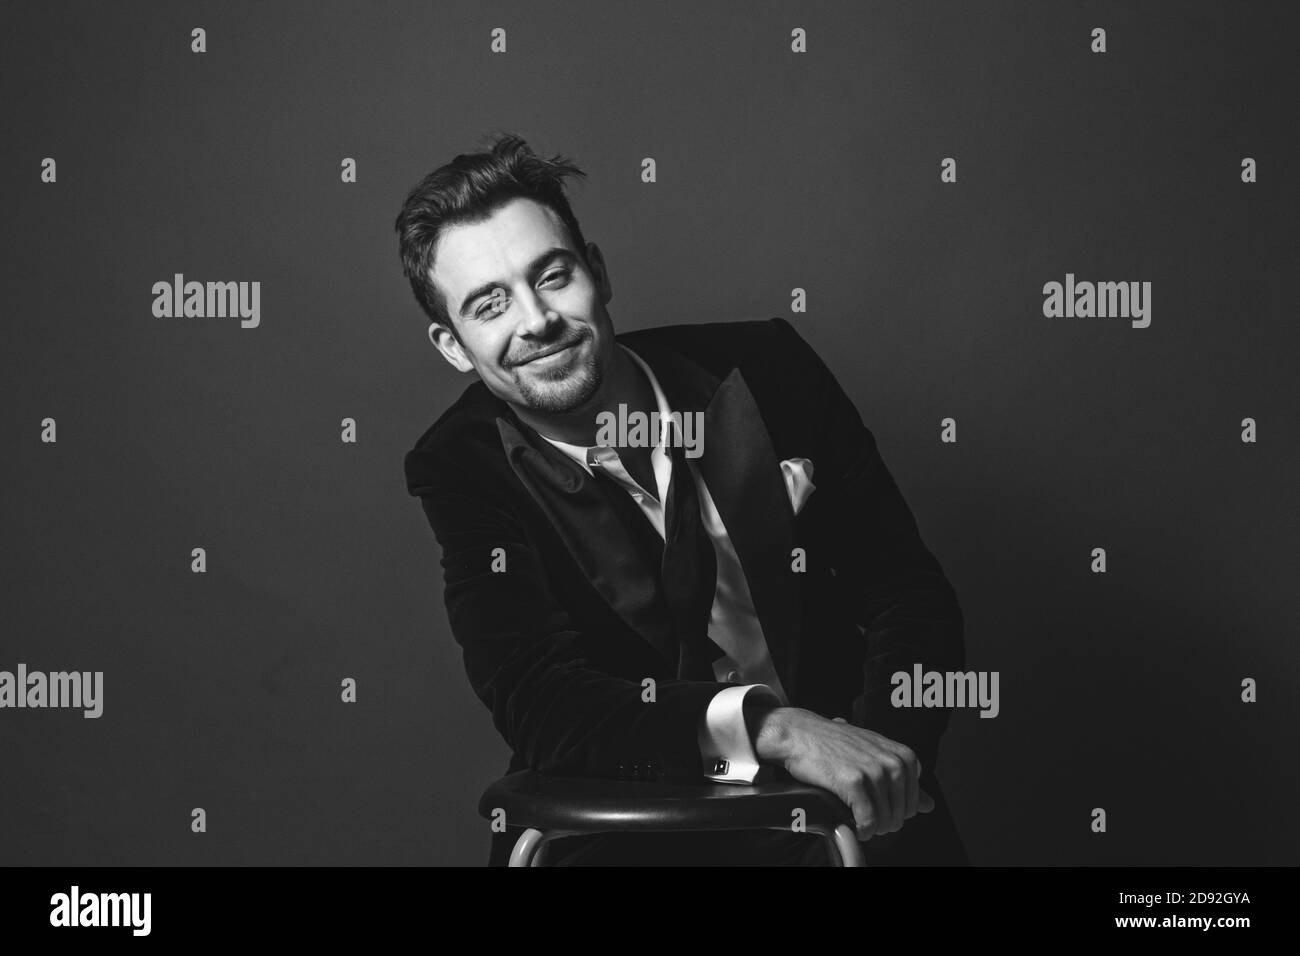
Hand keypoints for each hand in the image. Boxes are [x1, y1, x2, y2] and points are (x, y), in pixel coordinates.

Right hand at [754, 707, 932, 839]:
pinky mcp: (854, 781)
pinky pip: (868, 819)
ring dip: (873, 828)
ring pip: (886, 819)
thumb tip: (930, 805)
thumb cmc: (836, 744)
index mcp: (904, 756)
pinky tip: (853, 825)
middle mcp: (893, 761)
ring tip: (859, 822)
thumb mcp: (876, 755)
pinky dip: (862, 829)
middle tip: (866, 817)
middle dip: (885, 822)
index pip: (914, 802)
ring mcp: (874, 770)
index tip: (878, 807)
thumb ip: (905, 780)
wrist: (801, 734)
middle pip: (902, 814)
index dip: (895, 810)